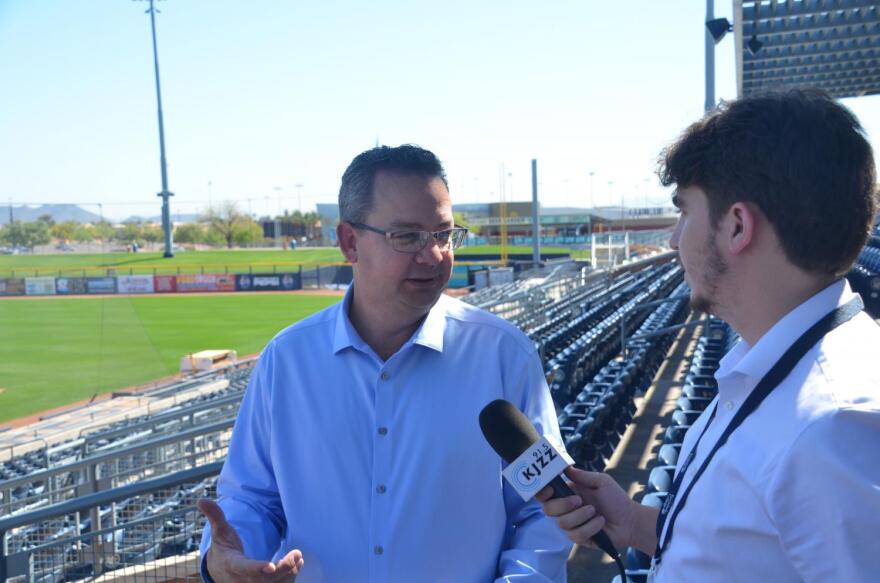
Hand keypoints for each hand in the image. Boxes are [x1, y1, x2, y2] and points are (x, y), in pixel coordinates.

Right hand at [198, 498, 303, 582]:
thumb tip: (201, 500)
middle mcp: (241, 580)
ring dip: (289, 574)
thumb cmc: (224, 548)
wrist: (220, 570)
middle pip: (263, 580)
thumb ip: (215, 516)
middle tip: (296, 554)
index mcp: (230, 565)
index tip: (271, 566)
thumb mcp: (219, 532)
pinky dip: (289, 578)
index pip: (243, 568)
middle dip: (282, 569)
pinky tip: (297, 565)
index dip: (256, 568)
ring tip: (298, 558)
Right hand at [536, 468, 654, 553]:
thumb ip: (583, 476)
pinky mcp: (580, 538)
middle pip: (548, 509)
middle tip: (579, 500)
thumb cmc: (616, 499)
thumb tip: (565, 467)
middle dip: (562, 505)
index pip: (546, 494)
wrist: (630, 520)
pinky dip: (590, 527)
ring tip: (595, 512)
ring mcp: (572, 525)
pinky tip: (601, 522)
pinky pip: (576, 535)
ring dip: (580, 516)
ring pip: (562, 523)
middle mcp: (566, 509)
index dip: (542, 492)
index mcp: (568, 493)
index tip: (550, 489)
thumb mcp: (601, 482)